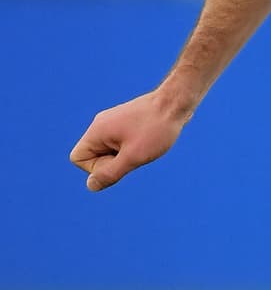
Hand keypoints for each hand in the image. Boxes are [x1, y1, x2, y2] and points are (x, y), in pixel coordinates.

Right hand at [70, 91, 187, 191]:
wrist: (175, 103)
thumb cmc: (156, 129)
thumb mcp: (133, 157)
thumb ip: (110, 173)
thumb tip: (91, 186)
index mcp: (97, 131)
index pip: (77, 158)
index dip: (96, 168)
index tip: (119, 161)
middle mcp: (100, 125)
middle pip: (92, 156)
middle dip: (112, 162)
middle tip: (134, 153)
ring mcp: (112, 123)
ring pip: (108, 151)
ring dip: (124, 156)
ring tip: (143, 146)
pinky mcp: (125, 123)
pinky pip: (119, 144)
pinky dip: (131, 149)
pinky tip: (148, 142)